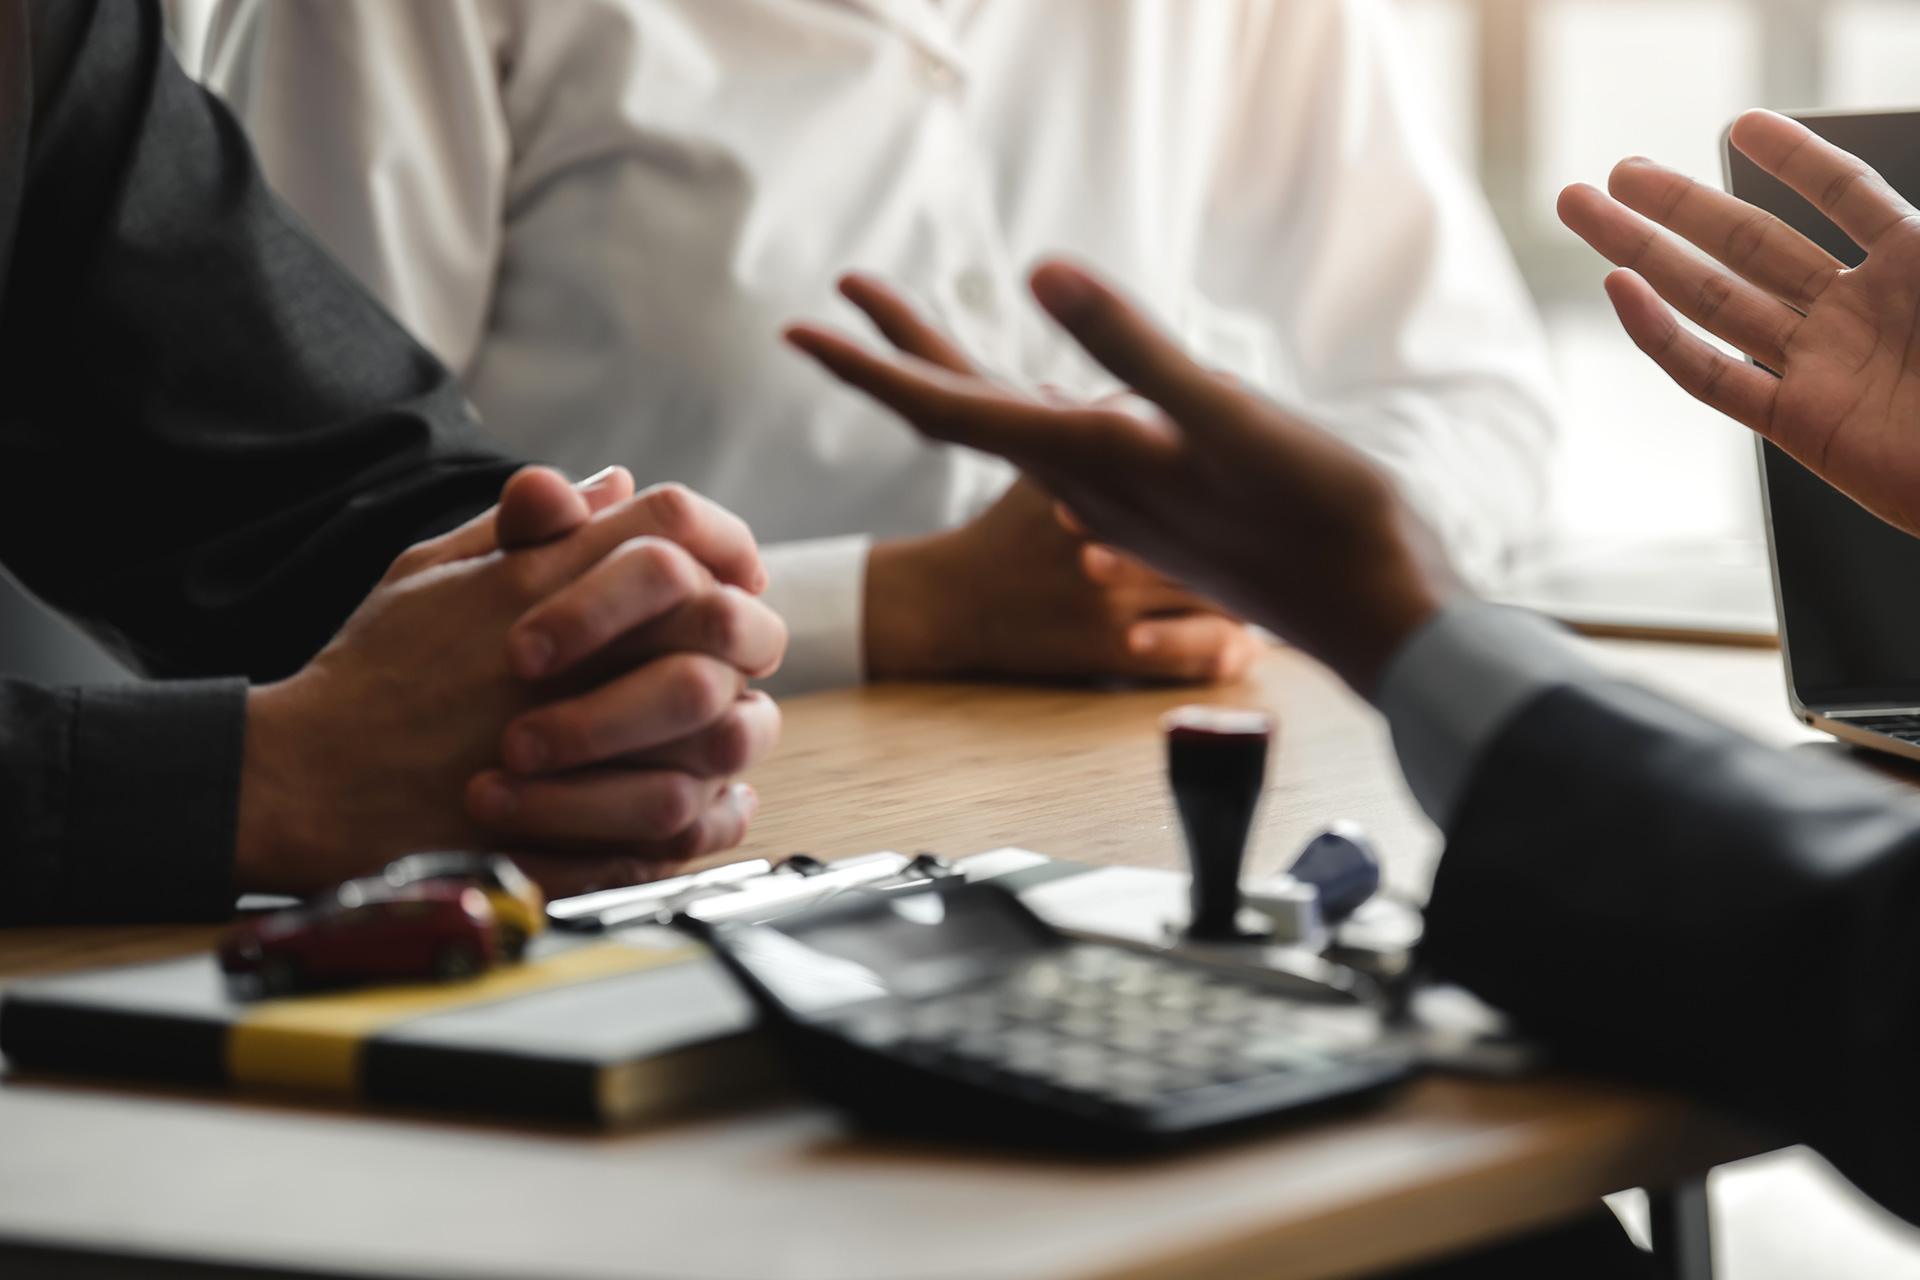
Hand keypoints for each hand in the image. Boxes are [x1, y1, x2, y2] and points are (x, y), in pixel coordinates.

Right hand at [236, 469, 786, 896]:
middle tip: (738, 658)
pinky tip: (714, 804)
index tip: (728, 576)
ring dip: (738, 728)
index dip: (721, 544)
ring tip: (730, 734)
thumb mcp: (431, 570)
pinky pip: (683, 821)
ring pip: (720, 727)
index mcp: (534, 586)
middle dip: (744, 636)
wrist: (304, 779)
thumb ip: (527, 525)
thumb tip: (618, 485)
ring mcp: (572, 750)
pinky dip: (713, 815)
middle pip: (719, 622)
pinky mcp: (570, 829)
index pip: (672, 527)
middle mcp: (565, 661)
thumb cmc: (369, 674)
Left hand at [786, 265, 1455, 694]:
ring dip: (960, 376)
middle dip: (898, 353)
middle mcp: (1086, 487)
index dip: (868, 362)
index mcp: (1088, 459)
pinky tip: (1055, 396)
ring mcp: (1121, 502)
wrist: (1379, 615)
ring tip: (919, 338)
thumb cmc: (1318, 522)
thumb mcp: (1224, 420)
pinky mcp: (1160, 506)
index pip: (946, 407)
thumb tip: (1039, 271)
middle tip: (843, 298)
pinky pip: (1073, 445)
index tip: (800, 326)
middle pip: (964, 410)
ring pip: (1016, 426)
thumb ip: (1132, 349)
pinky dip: (1042, 406)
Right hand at [1557, 109, 1919, 536]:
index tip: (1744, 126)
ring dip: (1644, 254)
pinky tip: (1622, 293)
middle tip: (1619, 174)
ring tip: (1588, 213)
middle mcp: (1859, 315)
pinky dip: (1662, 336)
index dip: (1797, 161)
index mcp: (1918, 270)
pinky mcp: (1800, 425)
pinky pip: (1715, 377)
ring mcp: (1822, 368)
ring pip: (1713, 299)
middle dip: (1679, 206)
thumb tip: (1910, 207)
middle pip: (1750, 245)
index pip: (1847, 199)